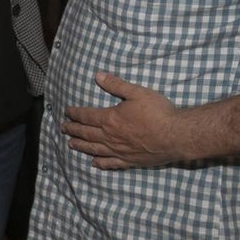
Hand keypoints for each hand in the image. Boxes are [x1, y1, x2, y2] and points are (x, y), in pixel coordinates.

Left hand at [62, 73, 185, 168]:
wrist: (176, 135)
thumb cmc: (158, 112)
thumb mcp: (137, 92)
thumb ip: (116, 85)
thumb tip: (98, 76)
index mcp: (110, 119)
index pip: (87, 116)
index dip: (75, 114)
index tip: (67, 112)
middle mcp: (111, 137)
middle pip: (87, 134)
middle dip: (73, 130)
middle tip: (63, 128)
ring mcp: (120, 151)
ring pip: (95, 149)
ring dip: (81, 146)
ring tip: (71, 145)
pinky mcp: (130, 161)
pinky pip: (111, 163)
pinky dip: (100, 163)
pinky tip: (94, 163)